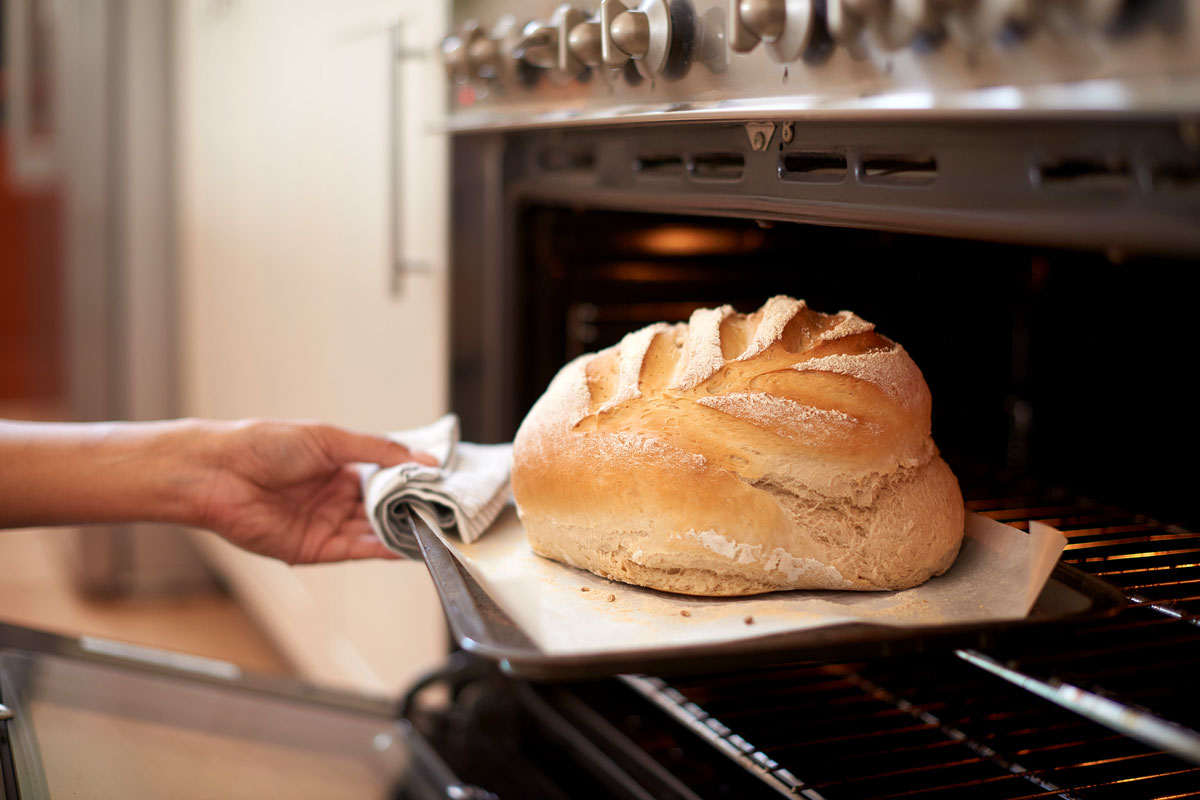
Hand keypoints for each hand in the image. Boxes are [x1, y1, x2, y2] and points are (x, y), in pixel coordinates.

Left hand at [194, 420, 435, 563]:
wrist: (219, 473)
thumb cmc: (265, 445)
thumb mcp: (330, 438)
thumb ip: (378, 449)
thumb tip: (423, 459)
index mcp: (339, 466)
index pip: (386, 477)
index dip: (412, 481)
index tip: (442, 483)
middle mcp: (335, 497)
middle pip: (384, 508)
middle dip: (412, 509)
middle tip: (444, 510)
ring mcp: (326, 524)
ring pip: (374, 531)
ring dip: (402, 531)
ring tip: (433, 529)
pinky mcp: (314, 549)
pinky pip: (356, 551)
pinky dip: (382, 549)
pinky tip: (406, 546)